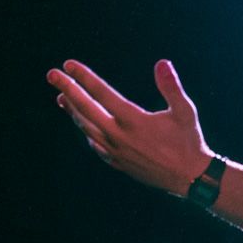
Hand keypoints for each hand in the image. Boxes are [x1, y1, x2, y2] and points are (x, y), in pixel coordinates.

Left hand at [48, 59, 213, 196]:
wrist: (191, 179)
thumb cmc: (189, 141)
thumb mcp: (185, 111)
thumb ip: (171, 87)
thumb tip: (162, 63)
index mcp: (134, 121)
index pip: (102, 93)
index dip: (84, 77)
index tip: (69, 64)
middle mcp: (120, 136)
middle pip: (86, 109)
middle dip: (67, 90)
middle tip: (52, 75)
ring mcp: (117, 152)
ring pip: (87, 129)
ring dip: (73, 112)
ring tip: (61, 98)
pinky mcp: (120, 164)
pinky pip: (97, 147)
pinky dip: (87, 134)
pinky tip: (83, 126)